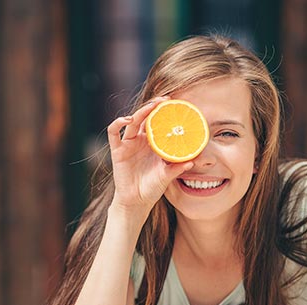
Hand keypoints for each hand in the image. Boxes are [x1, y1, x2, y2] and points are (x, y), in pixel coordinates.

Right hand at [107, 97, 193, 216]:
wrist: (137, 202)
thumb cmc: (152, 188)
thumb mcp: (167, 176)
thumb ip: (177, 168)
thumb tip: (193, 162)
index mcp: (153, 144)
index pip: (158, 123)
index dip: (164, 113)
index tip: (175, 105)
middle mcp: (140, 141)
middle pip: (145, 118)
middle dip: (154, 107)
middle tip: (164, 101)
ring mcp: (128, 144)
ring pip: (131, 122)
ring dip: (140, 112)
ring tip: (150, 107)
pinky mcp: (117, 151)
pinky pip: (113, 133)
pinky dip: (117, 123)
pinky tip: (126, 120)